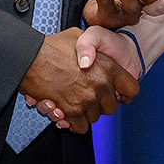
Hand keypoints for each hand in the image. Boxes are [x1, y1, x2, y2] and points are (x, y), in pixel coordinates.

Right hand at [18, 28, 139, 133]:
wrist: (31, 57)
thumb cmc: (53, 46)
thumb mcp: (79, 36)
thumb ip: (92, 46)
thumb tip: (93, 57)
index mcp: (108, 67)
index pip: (132, 89)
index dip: (124, 92)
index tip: (116, 93)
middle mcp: (101, 85)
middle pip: (111, 108)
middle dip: (100, 104)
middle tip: (88, 95)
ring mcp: (87, 100)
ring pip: (94, 118)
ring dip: (85, 113)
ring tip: (73, 101)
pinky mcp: (72, 112)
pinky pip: (80, 127)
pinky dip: (73, 123)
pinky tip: (66, 111)